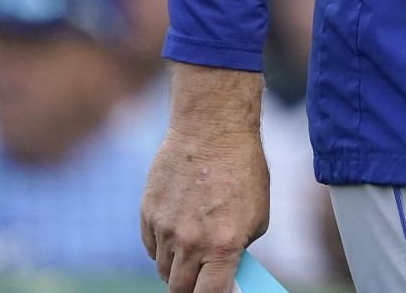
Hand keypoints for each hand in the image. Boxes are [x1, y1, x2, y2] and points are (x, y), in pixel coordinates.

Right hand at [141, 64, 269, 292]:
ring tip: (192, 249)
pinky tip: (177, 230)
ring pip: (163, 269)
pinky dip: (162, 246)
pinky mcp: (148, 213)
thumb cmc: (243, 170)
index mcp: (223, 245)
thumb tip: (227, 272)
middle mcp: (191, 241)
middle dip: (191, 288)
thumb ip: (239, 249)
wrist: (212, 129)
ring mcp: (165, 228)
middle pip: (180, 289)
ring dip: (176, 267)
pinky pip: (151, 246)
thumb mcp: (257, 214)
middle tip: (201, 280)